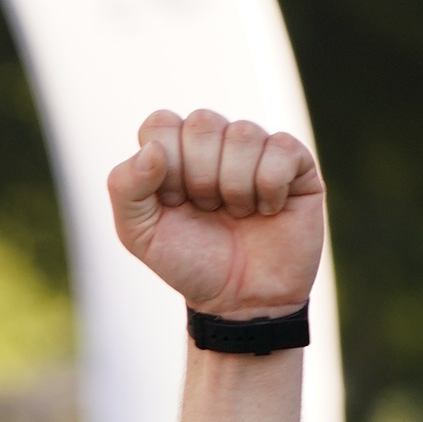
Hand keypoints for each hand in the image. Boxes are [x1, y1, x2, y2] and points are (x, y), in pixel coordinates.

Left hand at [109, 107, 322, 319]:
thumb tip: (152, 148)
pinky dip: (268, 189)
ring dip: (234, 187)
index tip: (173, 201)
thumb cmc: (190, 263)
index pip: (161, 122)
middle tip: (207, 210)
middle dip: (199, 177)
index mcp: (176, 152)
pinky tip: (267, 210)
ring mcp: (258, 148)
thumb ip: (125, 189)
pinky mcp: (296, 161)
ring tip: (237, 214)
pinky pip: (281, 150)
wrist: (239, 299)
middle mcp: (217, 143)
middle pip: (202, 122)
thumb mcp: (139, 235)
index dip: (165, 164)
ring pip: (243, 134)